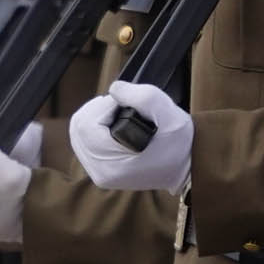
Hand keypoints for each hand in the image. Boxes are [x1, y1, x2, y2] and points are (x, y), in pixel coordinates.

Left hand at [69, 82, 191, 191]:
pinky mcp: (99, 170)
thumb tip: (112, 89)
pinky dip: (93, 125)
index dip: (104, 106)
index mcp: (112, 166)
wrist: (186, 164)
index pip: (87, 125)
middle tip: (122, 106)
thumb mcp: (167, 112)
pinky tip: (111, 122)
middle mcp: (101, 174)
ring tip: (119, 114)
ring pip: (77, 133)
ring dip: (95, 116)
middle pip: (77, 128)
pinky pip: (82, 141)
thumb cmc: (178, 140)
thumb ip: (141, 96)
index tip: (126, 104)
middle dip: (97, 109)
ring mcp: (98, 174)